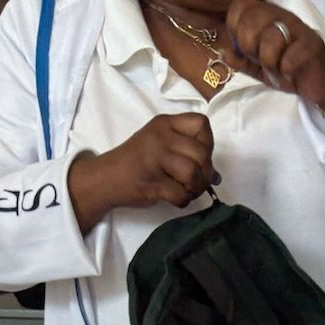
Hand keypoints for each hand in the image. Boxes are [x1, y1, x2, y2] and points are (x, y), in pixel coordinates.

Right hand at [69, 113, 215, 229]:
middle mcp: (160, 136)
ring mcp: (154, 157)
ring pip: (193, 173)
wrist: (107, 177)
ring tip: (186, 190)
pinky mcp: (151, 181)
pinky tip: (175, 198)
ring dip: (195, 188)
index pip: (202, 124)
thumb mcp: (161, 146)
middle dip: (205, 173)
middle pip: (202, 153)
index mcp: (165, 123)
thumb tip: (217, 176)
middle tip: (195, 182)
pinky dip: (183, 201)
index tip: (199, 157)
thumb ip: (188, 154)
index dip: (208, 144)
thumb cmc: (138, 162)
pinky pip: (181, 194)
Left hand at [221, 0, 324, 128]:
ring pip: (271, 37)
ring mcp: (297, 28)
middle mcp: (280, 16)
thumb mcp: (258, 67)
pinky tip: (290, 75)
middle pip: (251, 19)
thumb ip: (241, 60)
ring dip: (268, 62)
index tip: (241, 47)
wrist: (317, 85)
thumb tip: (225, 53)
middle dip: (249, 47)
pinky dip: (285, 71)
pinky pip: (290, 56)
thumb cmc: (287, 71)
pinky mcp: (312, 44)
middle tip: (259, 60)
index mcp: (265, 15)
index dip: (234, 27)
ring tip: (276, 70)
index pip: (240, 5)